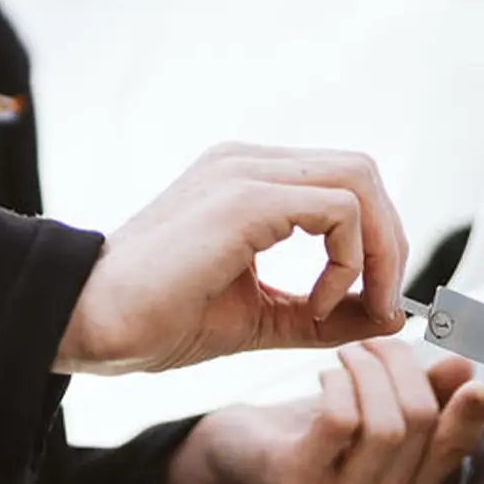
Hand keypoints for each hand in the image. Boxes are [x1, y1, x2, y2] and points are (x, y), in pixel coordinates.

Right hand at [57, 143, 411, 374]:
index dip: (377, 239)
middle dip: (389, 241)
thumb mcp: (263, 316)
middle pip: (362, 172)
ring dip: (377, 248)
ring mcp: (244, 171)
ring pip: (359, 180)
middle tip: (382, 303)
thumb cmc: (160, 320)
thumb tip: (394, 314)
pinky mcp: (244, 198)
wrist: (89, 322)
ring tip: (353, 304)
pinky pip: (339, 209)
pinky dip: (348, 260)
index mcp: (248, 178)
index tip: (375, 300)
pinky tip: (316, 304)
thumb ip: (326, 312)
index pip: (344, 182)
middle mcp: (248, 161)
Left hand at [165, 341, 483, 483]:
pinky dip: (341, 384)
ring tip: (353, 352)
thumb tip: (466, 371)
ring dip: (371, 370)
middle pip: (420, 425)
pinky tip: (329, 373)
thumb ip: (427, 392)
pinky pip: (341, 421)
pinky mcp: (300, 482)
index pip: (455, 450)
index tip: (479, 379)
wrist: (243, 451)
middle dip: (404, 367)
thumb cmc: (313, 427)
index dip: (470, 414)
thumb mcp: (379, 406)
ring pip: (385, 425)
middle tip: (382, 342)